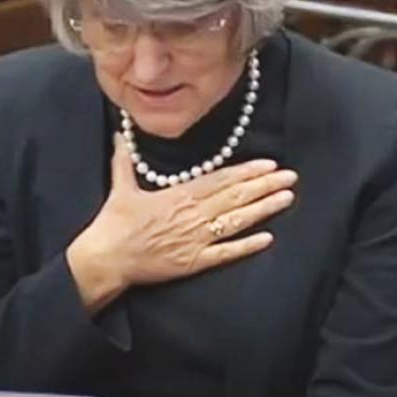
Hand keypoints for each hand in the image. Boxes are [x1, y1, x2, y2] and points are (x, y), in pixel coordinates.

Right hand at [67, 134, 296, 312]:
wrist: (106, 258)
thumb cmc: (113, 223)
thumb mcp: (121, 186)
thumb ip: (125, 160)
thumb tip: (120, 134)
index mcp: (179, 194)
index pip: (220, 179)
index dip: (247, 171)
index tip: (268, 164)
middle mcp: (192, 214)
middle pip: (235, 197)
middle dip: (264, 186)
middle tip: (290, 176)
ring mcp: (195, 239)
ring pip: (236, 221)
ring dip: (263, 209)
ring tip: (287, 198)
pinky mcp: (193, 262)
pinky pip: (225, 253)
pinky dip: (247, 246)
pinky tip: (268, 238)